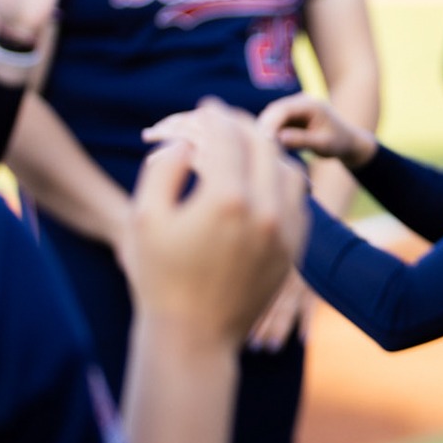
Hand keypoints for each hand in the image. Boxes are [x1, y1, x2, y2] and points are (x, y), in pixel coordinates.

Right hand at [125, 100, 306, 344]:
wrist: (194, 336)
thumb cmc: (159, 277)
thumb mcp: (144, 217)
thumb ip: (164, 168)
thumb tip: (190, 142)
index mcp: (227, 199)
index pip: (227, 137)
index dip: (214, 115)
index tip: (206, 106)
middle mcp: (266, 211)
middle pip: (263, 146)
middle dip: (243, 125)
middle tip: (225, 118)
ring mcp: (287, 231)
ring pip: (288, 170)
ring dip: (268, 151)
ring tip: (245, 145)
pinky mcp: (296, 249)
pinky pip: (298, 200)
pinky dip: (282, 180)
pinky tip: (263, 178)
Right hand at [251, 93, 376, 167]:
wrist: (348, 142)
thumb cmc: (339, 143)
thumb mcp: (323, 144)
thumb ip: (302, 140)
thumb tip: (279, 138)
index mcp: (312, 105)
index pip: (284, 109)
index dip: (270, 123)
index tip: (262, 139)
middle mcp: (301, 101)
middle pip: (274, 111)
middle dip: (264, 127)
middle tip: (254, 146)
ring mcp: (295, 107)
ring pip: (271, 118)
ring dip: (265, 132)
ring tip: (261, 149)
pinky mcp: (290, 116)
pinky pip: (275, 124)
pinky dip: (270, 135)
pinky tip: (268, 148)